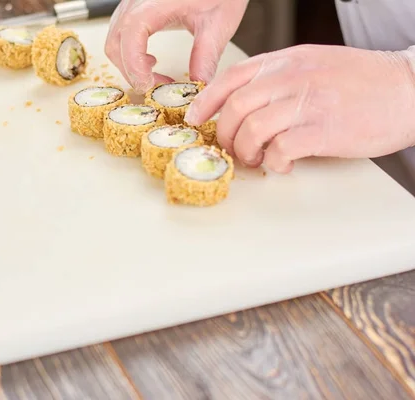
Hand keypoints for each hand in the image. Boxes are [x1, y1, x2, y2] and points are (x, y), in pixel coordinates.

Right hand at [104, 0, 248, 92]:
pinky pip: (121, 34)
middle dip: (131, 71)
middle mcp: (137, 0)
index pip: (131, 34)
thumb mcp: (219, 22)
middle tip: (155, 87)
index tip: (148, 85)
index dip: (134, 64)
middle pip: (116, 42)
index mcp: (155, 1)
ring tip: (155, 76)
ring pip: (115, 40)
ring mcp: (133, 3)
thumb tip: (198, 85)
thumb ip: (206, 56)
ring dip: (129, 64)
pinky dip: (130, 53)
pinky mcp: (135, 7)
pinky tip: (150, 60)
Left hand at [184, 44, 414, 172]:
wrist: (410, 88)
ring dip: (245, 151)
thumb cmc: (362, 81)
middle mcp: (293, 78)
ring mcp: (309, 103)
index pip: (231, 77)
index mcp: (287, 61)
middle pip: (235, 106)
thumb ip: (279, 78)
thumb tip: (243, 103)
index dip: (205, 100)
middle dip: (223, 133)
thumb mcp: (314, 64)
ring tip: (255, 158)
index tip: (195, 119)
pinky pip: (281, 149)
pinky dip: (273, 161)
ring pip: (252, 129)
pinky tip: (283, 164)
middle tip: (229, 148)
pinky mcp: (324, 130)